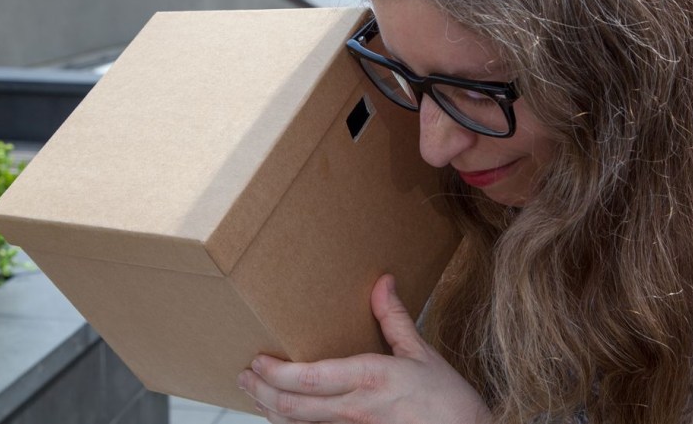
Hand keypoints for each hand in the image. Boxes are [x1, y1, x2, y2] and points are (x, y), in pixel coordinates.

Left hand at [237, 274, 490, 423]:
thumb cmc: (448, 402)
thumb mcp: (422, 354)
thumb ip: (395, 319)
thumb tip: (382, 282)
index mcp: (369, 378)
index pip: (309, 378)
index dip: (275, 374)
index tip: (257, 362)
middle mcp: (355, 408)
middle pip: (293, 406)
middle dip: (261, 392)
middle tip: (244, 378)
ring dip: (273, 410)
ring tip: (258, 394)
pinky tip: (289, 414)